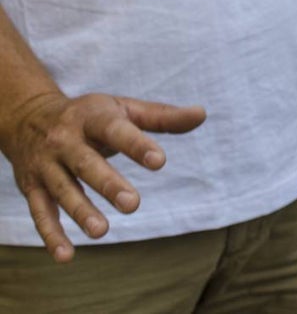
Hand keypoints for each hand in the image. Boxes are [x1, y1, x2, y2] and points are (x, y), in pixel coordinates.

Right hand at [0, 93, 205, 261]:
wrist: (27, 117)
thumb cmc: (91, 115)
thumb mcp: (124, 109)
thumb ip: (162, 116)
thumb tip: (201, 114)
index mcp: (92, 117)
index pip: (116, 130)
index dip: (136, 145)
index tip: (159, 161)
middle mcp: (65, 141)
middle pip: (87, 164)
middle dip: (108, 184)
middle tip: (133, 204)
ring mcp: (47, 165)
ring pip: (63, 191)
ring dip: (80, 212)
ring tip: (102, 231)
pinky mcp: (32, 187)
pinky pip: (40, 213)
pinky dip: (51, 235)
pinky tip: (67, 256)